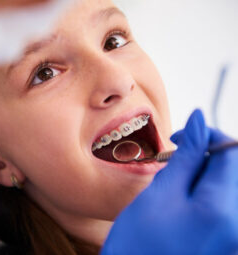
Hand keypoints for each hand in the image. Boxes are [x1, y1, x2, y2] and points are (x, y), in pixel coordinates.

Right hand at [102, 110, 237, 254]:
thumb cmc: (138, 243)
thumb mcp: (160, 193)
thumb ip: (186, 156)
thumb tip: (199, 121)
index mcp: (223, 210)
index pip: (231, 152)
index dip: (207, 135)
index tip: (181, 137)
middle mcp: (236, 225)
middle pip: (231, 169)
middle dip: (203, 157)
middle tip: (173, 161)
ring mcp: (231, 235)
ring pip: (224, 185)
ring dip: (200, 175)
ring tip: (172, 185)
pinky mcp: (224, 241)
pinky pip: (221, 204)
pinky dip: (201, 193)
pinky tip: (180, 199)